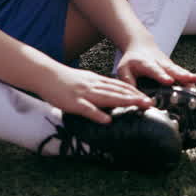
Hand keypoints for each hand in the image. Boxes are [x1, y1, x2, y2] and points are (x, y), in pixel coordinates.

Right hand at [37, 64, 152, 123]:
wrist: (45, 75)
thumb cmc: (64, 80)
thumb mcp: (85, 80)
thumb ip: (98, 87)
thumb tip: (110, 94)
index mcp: (96, 81)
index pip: (119, 86)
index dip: (134, 92)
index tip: (147, 97)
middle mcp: (94, 86)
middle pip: (118, 91)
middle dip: (135, 97)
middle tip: (150, 102)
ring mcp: (84, 94)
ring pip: (107, 98)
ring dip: (124, 102)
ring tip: (138, 106)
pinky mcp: (73, 103)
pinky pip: (87, 109)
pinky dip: (98, 115)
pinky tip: (108, 120)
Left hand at [115, 39, 195, 86]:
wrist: (140, 46)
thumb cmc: (131, 60)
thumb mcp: (123, 70)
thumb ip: (128, 83)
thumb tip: (133, 98)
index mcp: (146, 63)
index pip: (155, 70)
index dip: (162, 75)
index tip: (169, 81)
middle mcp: (160, 63)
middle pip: (171, 69)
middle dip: (181, 74)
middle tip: (190, 79)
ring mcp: (168, 65)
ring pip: (179, 70)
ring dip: (188, 76)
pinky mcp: (173, 68)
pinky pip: (181, 74)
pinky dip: (188, 79)